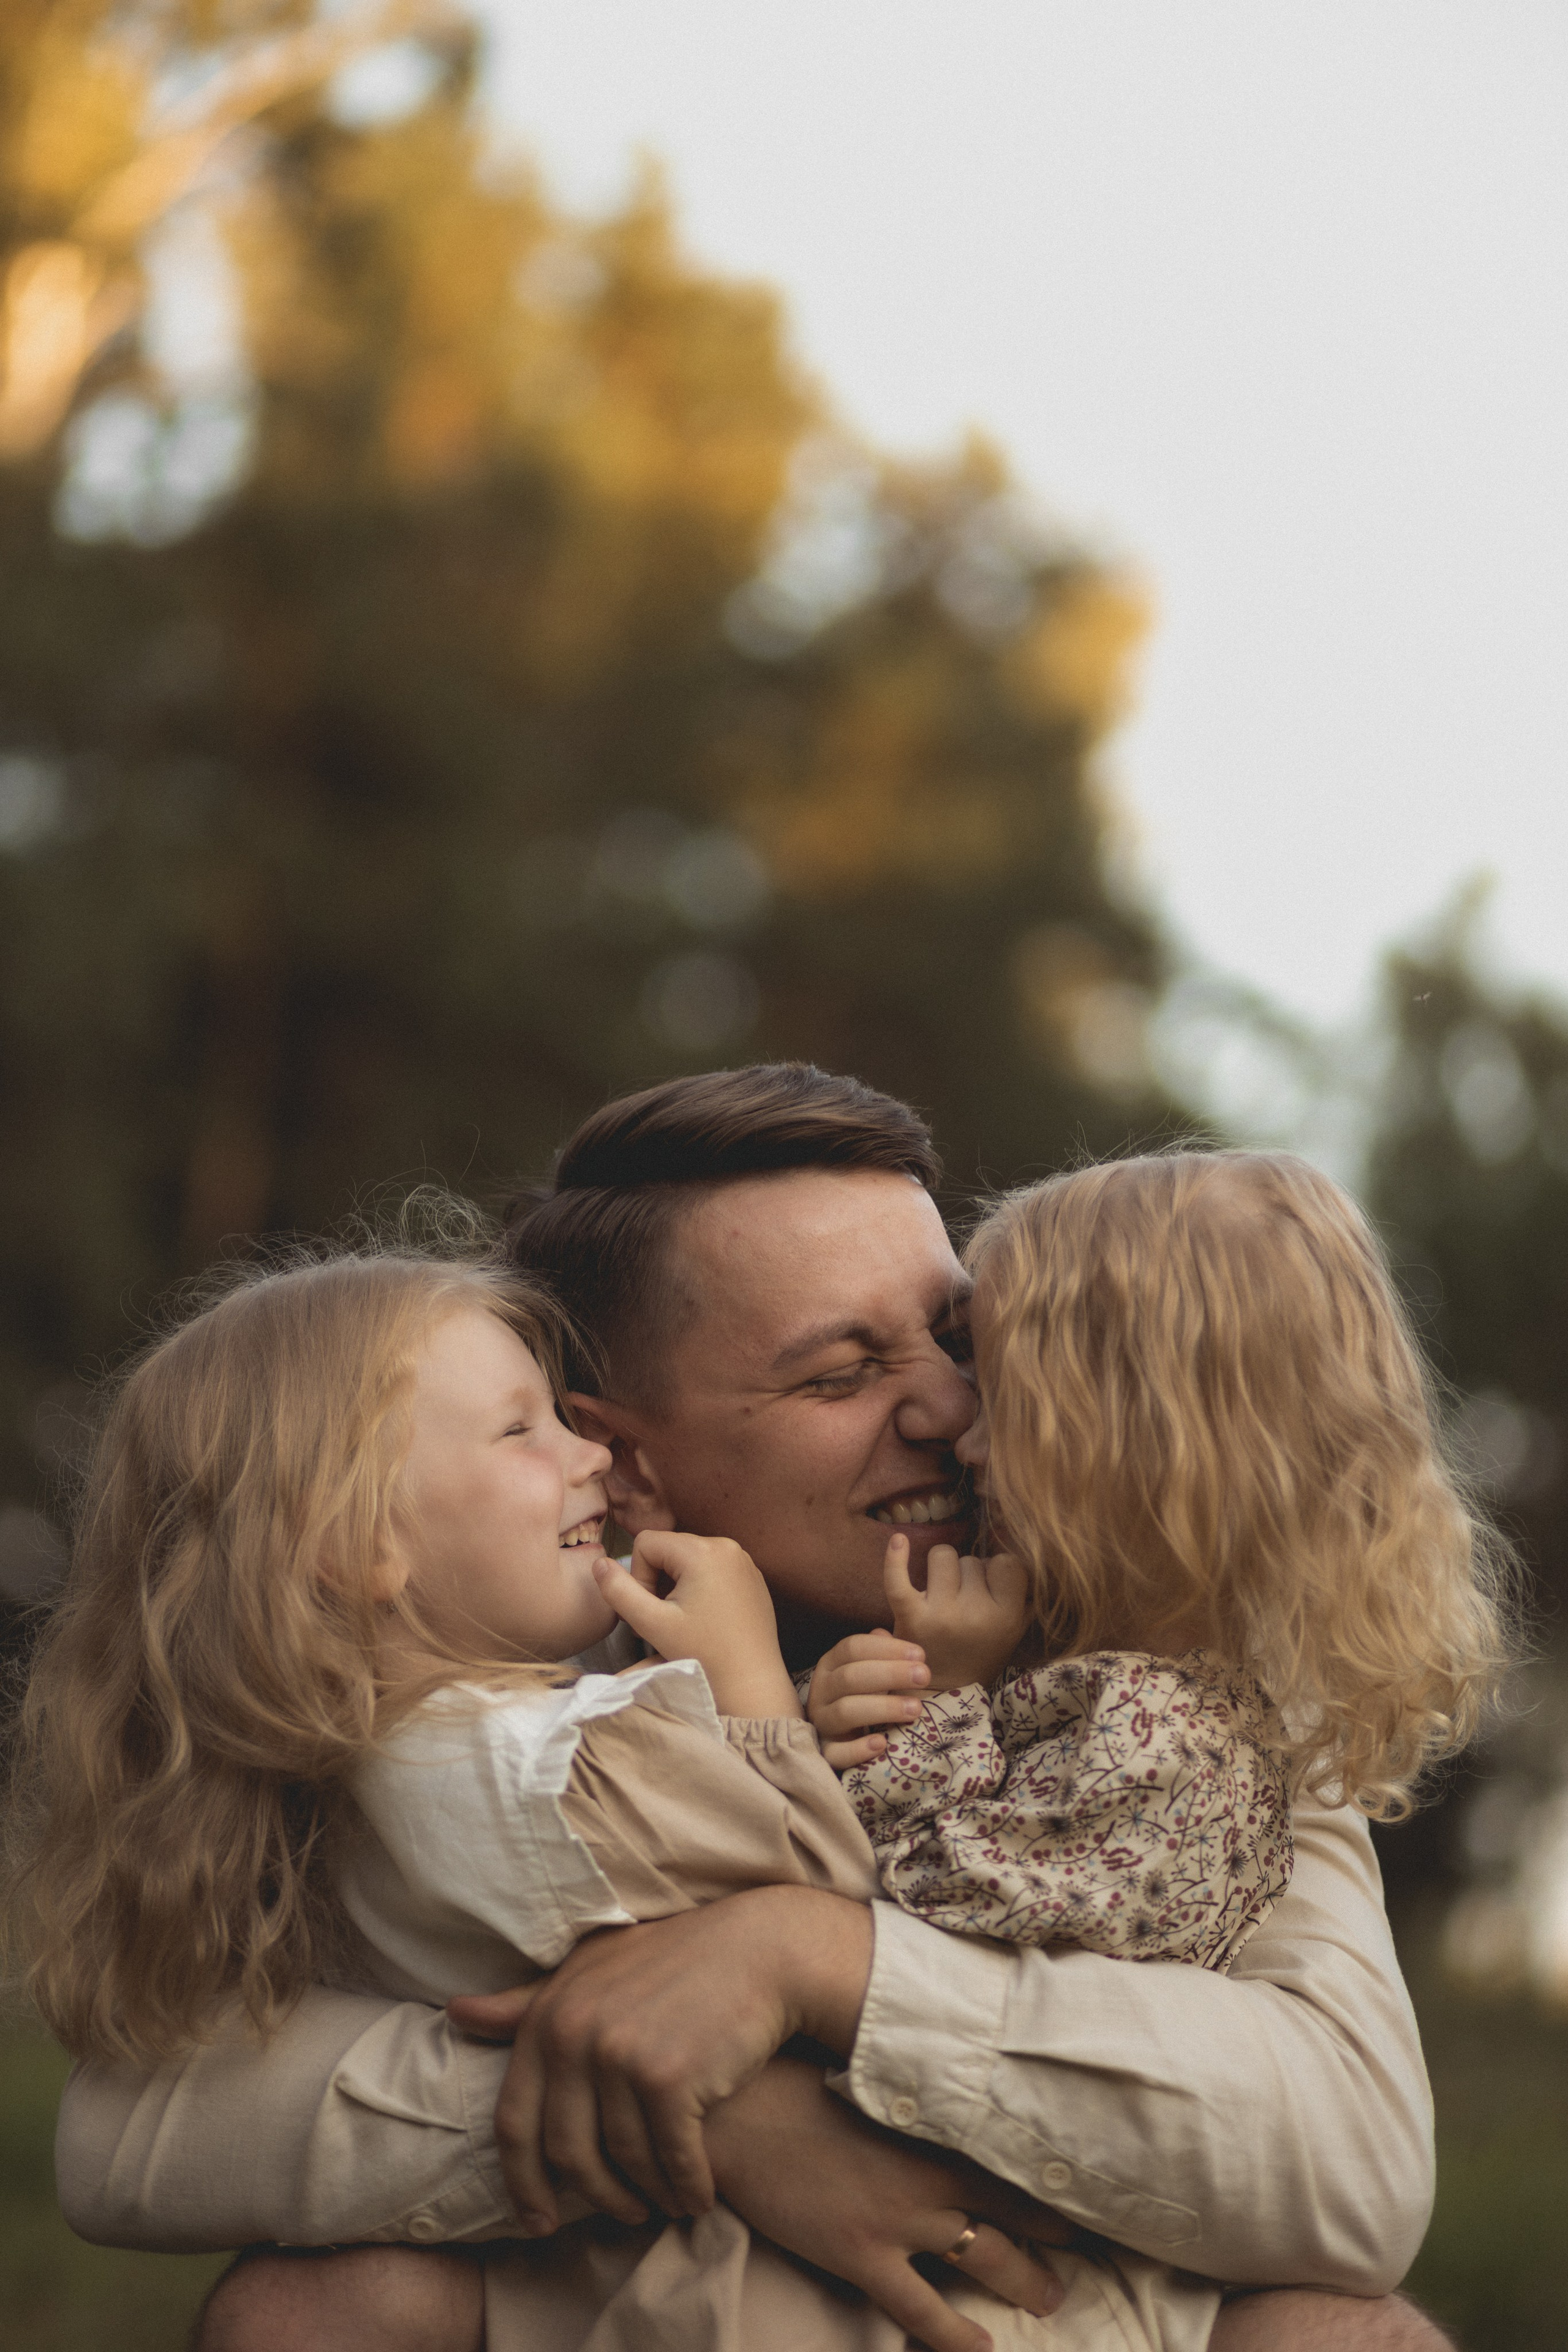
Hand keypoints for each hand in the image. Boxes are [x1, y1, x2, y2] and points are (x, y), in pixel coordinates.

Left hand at [445, 1884, 873, 2230]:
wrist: (759, 1949)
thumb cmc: (673, 1962)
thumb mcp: (592, 1973)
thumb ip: (526, 2003)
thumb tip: (456, 2013)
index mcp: (548, 2016)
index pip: (515, 2122)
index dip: (524, 2181)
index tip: (540, 2221)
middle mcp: (574, 2035)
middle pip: (566, 2154)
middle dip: (595, 2197)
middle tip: (622, 2214)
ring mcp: (620, 2056)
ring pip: (622, 2164)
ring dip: (646, 2196)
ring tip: (664, 2201)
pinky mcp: (669, 2078)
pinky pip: (670, 2161)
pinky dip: (686, 2188)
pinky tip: (698, 2194)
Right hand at [591, 1531, 799, 1716]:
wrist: (751, 1682)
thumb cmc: (703, 1654)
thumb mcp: (652, 1624)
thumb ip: (619, 1592)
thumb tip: (599, 1563)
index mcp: (702, 1550)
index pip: (646, 1543)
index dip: (639, 1577)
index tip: (653, 1610)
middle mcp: (726, 1545)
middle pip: (668, 1549)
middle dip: (658, 1580)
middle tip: (666, 1618)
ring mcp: (743, 1559)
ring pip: (688, 1558)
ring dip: (677, 1585)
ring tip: (685, 1620)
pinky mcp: (751, 1575)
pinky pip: (712, 1567)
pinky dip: (700, 1587)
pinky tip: (706, 1618)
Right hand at [707, 2059, 1067, 2351]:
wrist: (739, 2114)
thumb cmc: (790, 2083)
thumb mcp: (859, 2077)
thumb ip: (901, 2093)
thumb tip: (924, 2091)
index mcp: (929, 2124)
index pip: (1006, 2152)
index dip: (1044, 2175)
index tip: (1077, 2185)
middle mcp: (928, 2173)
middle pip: (1011, 2211)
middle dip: (1050, 2238)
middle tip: (1078, 2252)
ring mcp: (900, 2219)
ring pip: (985, 2257)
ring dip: (1025, 2283)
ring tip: (1051, 2302)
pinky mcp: (862, 2256)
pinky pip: (923, 2309)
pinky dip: (957, 2335)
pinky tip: (983, 2349)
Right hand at [807, 1629, 931, 1768]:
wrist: (846, 1738)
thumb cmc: (867, 1696)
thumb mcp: (873, 1670)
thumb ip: (881, 1650)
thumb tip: (885, 1632)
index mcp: (831, 1664)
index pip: (852, 1647)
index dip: (886, 1649)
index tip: (920, 1654)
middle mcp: (821, 1690)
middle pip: (850, 1676)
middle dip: (890, 1674)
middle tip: (925, 1676)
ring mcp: (822, 1722)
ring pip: (845, 1712)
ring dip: (883, 1708)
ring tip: (916, 1709)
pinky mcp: (826, 1752)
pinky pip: (837, 1753)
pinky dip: (858, 1749)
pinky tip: (882, 1744)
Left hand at [884, 1534, 1029, 1693]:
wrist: (944, 1692)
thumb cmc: (981, 1652)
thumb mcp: (1016, 1629)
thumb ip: (1027, 1595)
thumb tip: (1032, 1551)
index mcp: (1009, 1617)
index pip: (1006, 1562)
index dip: (996, 1571)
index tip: (990, 1590)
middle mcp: (977, 1615)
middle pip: (971, 1560)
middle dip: (967, 1576)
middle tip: (963, 1604)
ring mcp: (942, 1615)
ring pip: (941, 1556)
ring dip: (940, 1570)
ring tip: (941, 1595)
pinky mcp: (911, 1617)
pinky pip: (898, 1578)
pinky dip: (895, 1558)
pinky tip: (899, 1540)